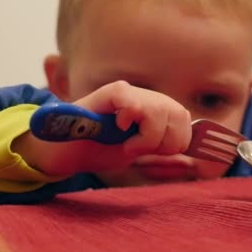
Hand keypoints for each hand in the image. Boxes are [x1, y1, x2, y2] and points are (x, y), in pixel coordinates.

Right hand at [14, 81, 191, 175]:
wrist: (62, 151)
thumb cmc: (97, 150)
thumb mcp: (136, 150)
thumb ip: (161, 146)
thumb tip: (189, 158)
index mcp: (153, 109)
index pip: (184, 119)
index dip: (177, 141)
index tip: (155, 154)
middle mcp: (143, 97)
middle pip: (178, 113)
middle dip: (165, 142)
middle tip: (138, 150)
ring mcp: (125, 93)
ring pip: (160, 108)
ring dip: (147, 137)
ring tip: (126, 144)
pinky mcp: (106, 94)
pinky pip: (130, 100)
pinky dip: (129, 119)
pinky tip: (117, 128)